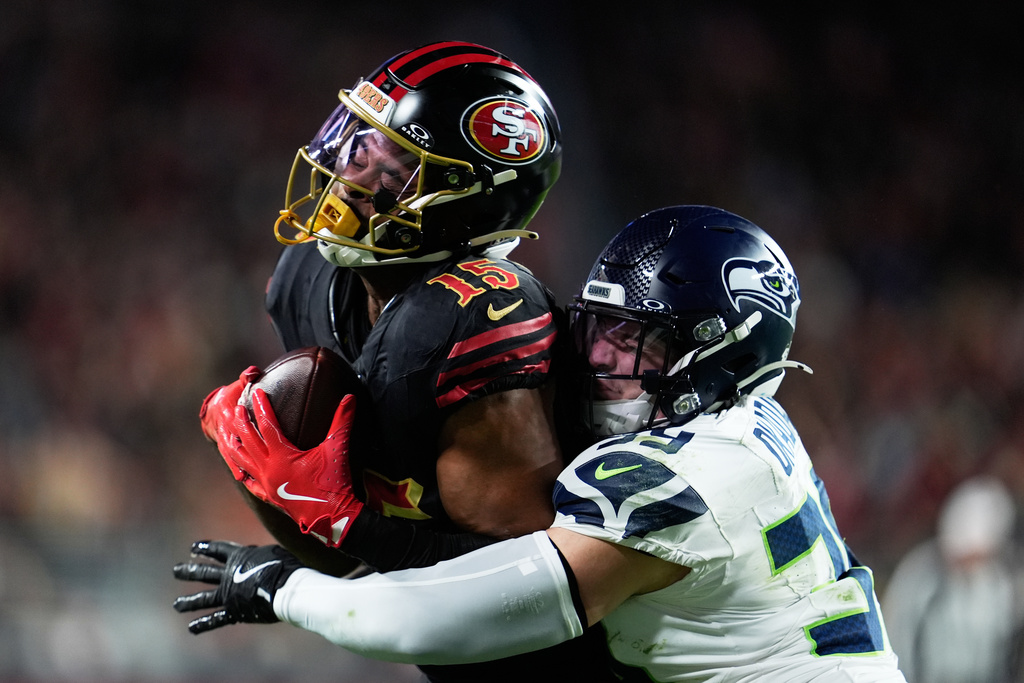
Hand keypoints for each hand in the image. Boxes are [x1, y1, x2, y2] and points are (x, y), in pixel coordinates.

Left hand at [172, 540, 301, 633]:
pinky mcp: (234, 611)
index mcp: (239, 558)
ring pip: (204, 598)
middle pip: (205, 573)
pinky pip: (216, 619)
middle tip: (176, 570)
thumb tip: (256, 557)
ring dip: (189, 601)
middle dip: (189, 571)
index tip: (194, 548)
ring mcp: (229, 594)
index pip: (218, 550)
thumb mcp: (272, 552)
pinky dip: (203, 624)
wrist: (285, 588)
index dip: (206, 548)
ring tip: (176, 605)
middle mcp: (229, 575)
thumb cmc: (284, 567)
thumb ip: (258, 556)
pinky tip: (191, 628)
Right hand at [199, 366, 261, 478]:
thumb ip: (246, 377)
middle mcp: (225, 430)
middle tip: (254, 456)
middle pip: (232, 440)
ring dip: (237, 464)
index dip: (240, 424)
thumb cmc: (233, 395)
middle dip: (241, 449)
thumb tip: (253, 372)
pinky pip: (233, 463)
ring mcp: (226, 442)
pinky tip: (245, 480)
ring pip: (231, 455)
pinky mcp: (229, 452)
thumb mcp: (239, 384)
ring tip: (245, 475)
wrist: (216, 409)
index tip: (246, 431)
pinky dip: (237, 470)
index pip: (233, 420)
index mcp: (227, 414)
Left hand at [222, 389, 364, 547]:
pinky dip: (243, 472)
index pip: (267, 426)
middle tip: (237, 408)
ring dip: (236, 445)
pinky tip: (240, 469)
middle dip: (242, 423)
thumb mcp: (338, 449)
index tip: (257, 393)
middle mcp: (269, 470)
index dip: (262, 407)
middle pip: (248, 441)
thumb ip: (342, 421)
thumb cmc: (334, 483)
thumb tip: (350, 398)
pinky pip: (250, 483)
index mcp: (282, 457)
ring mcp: (267, 484)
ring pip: (242, 462)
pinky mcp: (270, 497)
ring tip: (230, 434)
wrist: (333, 517)